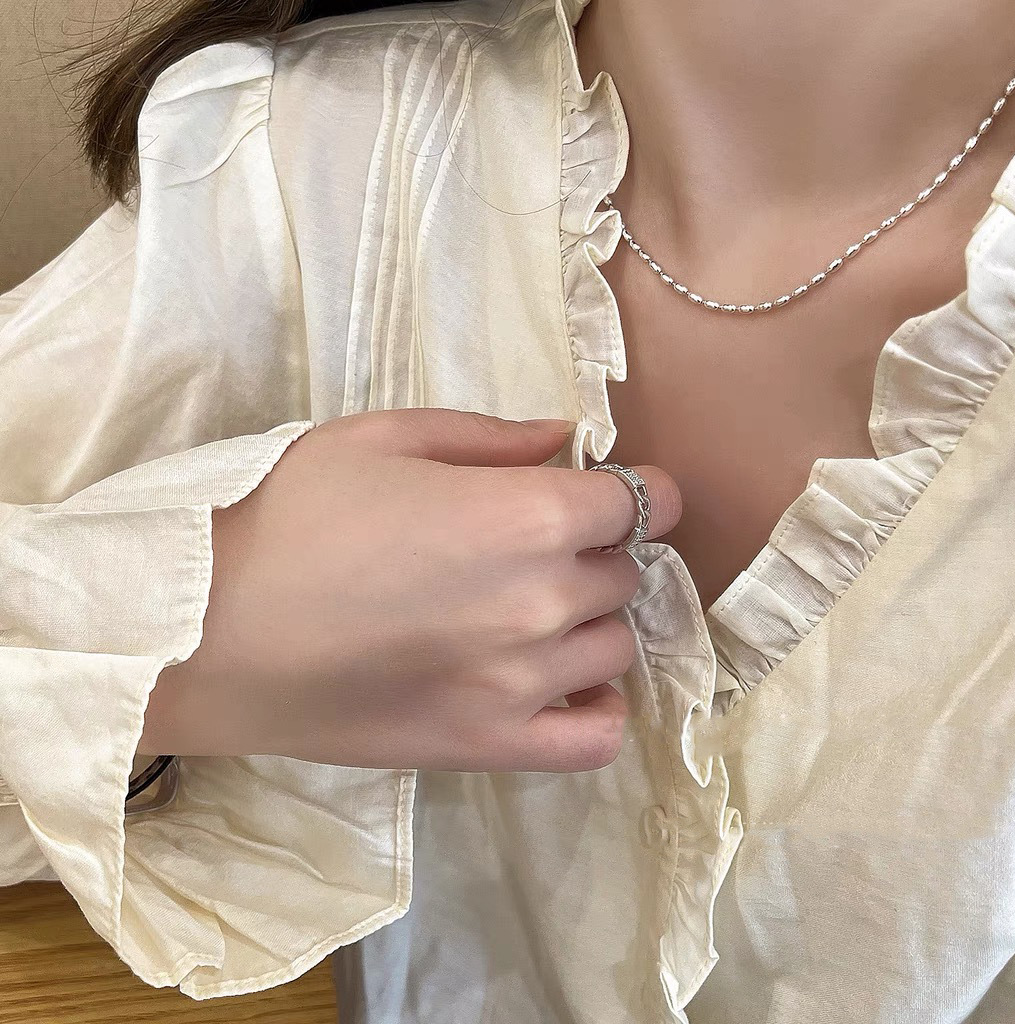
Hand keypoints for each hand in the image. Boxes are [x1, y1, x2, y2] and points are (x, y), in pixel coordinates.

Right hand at [139, 409, 681, 772]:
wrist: (202, 628)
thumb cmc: (288, 514)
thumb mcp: (386, 438)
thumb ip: (493, 435)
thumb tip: (568, 436)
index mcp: (528, 516)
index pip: (644, 503)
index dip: (636, 490)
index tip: (607, 492)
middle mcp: (543, 602)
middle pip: (625, 572)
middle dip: (594, 549)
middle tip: (531, 544)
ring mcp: (523, 685)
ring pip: (617, 646)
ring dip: (590, 619)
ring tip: (530, 608)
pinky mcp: (489, 748)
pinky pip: (595, 741)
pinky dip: (600, 710)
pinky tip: (566, 683)